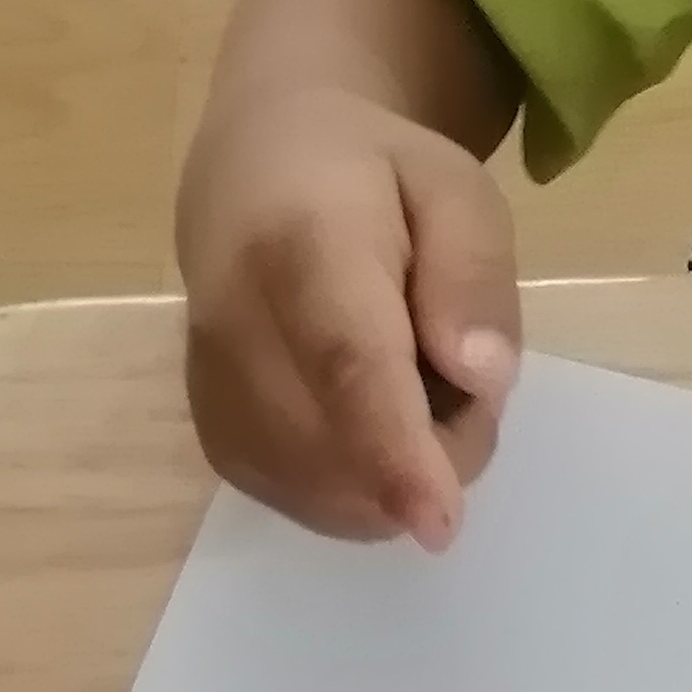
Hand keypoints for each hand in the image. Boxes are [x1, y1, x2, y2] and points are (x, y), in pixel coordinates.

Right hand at [179, 85, 520, 548]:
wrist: (256, 171)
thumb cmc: (376, 176)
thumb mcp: (456, 189)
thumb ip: (474, 274)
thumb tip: (481, 377)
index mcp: (303, 241)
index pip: (346, 362)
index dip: (393, 450)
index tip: (439, 521)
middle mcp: (234, 321)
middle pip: (338, 445)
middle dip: (437, 449)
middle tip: (464, 368)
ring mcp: (211, 387)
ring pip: (320, 488)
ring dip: (402, 469)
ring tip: (417, 380)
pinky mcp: (215, 433)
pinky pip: (300, 496)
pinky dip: (362, 484)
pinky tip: (377, 418)